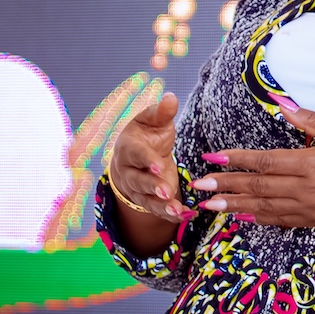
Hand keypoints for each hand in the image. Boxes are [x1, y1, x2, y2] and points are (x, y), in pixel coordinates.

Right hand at [109, 92, 192, 221]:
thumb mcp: (154, 119)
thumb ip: (162, 112)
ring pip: (147, 200)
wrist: (138, 155)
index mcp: (128, 148)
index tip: (158, 165)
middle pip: (138, 181)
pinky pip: (158, 210)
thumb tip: (170, 97)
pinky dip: (171, 215)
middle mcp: (129, 171)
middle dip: (153, 187)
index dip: (146, 160)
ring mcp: (137, 188)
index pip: (136, 154)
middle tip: (167, 192)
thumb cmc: (147, 133)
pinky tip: (186, 215)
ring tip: (178, 211)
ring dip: (162, 207)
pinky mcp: (148, 200)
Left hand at [191, 97, 314, 229]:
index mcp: (312, 164)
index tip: (212, 158)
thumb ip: (311, 121)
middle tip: (198, 187)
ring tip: (209, 206)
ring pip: (263, 207)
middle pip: (257, 187)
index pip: (264, 162)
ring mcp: (309, 209)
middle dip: (225, 186)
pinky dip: (257, 218)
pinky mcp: (314, 221)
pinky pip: (280, 220)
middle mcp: (306, 189)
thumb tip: (282, 104)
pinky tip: (242, 216)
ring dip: (234, 205)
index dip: (236, 160)